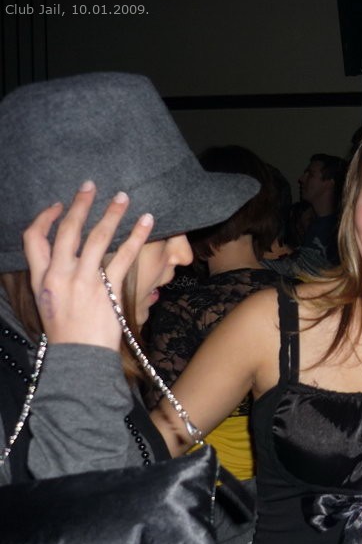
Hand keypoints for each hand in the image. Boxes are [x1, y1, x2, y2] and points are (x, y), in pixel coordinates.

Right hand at [23, 181, 153, 347]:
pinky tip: (146, 222)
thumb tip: (65, 256)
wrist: (80, 357)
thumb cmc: (67, 332)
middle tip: (91, 186)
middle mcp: (60, 275)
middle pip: (67, 230)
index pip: (33, 239)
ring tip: (123, 197)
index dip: (44, 217)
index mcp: (40, 279)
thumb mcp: (46, 303)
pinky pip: (125, 256)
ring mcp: (85, 281)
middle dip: (80, 204)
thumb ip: (52, 278)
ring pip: (97, 237)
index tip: (58, 205)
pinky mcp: (108, 289)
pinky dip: (137, 236)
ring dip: (112, 213)